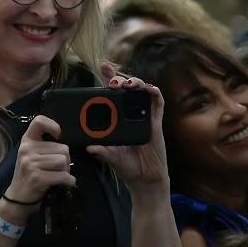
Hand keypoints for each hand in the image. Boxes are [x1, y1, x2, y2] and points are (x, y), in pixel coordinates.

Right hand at [4, 116, 75, 217]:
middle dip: (66, 160)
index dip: (53, 126)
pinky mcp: (37, 177)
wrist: (18, 198)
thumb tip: (67, 141)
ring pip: (63, 161)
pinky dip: (69, 181)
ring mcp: (31, 163)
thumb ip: (45, 145)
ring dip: (67, 171)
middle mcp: (27, 149)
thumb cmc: (29, 174)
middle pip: (62, 148)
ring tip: (60, 176)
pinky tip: (65, 184)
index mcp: (27, 141)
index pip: (39, 121)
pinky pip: (63, 175)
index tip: (58, 136)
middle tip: (59, 169)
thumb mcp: (31, 155)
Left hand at [87, 62, 169, 203]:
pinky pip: (157, 104)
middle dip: (120, 79)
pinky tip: (149, 89)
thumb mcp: (111, 158)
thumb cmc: (128, 167)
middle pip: (126, 89)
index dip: (109, 78)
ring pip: (142, 92)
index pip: (111, 95)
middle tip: (112, 82)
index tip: (104, 66)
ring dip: (136, 83)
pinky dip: (154, 93)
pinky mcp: (156, 122)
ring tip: (127, 84)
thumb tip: (90, 148)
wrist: (145, 179)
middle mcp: (129, 114)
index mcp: (116, 119)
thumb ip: (103, 152)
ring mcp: (143, 116)